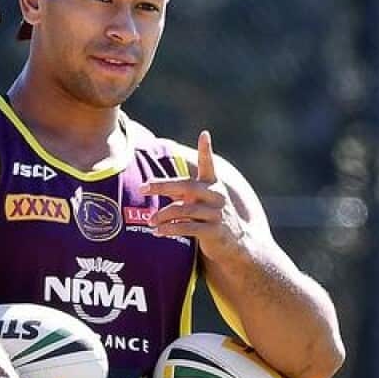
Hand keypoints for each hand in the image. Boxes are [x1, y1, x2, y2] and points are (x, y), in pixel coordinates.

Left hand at [141, 131, 248, 261]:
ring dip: (163, 215)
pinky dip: (170, 229)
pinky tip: (159, 232)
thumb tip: (151, 185)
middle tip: (143, 187)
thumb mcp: (200, 201)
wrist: (236, 243)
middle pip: (187, 186)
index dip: (206, 150)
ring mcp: (217, 214)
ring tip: (150, 221)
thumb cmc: (211, 218)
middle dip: (162, 186)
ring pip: (184, 210)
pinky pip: (188, 228)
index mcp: (213, 185)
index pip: (209, 164)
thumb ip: (181, 191)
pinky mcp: (214, 232)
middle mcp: (217, 196)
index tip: (205, 134)